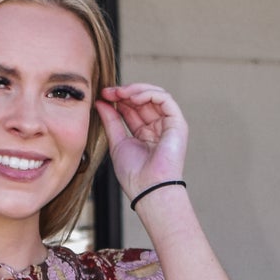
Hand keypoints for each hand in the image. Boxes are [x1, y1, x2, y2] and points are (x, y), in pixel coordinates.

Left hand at [95, 83, 188, 202]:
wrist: (148, 189)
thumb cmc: (134, 174)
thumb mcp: (117, 142)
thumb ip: (111, 121)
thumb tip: (101, 101)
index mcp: (145, 134)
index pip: (133, 108)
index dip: (119, 99)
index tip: (103, 95)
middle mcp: (158, 127)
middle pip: (143, 100)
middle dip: (125, 92)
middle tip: (109, 92)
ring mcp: (169, 125)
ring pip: (155, 95)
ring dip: (135, 90)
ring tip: (119, 93)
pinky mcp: (178, 123)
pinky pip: (165, 99)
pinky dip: (148, 94)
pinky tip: (133, 98)